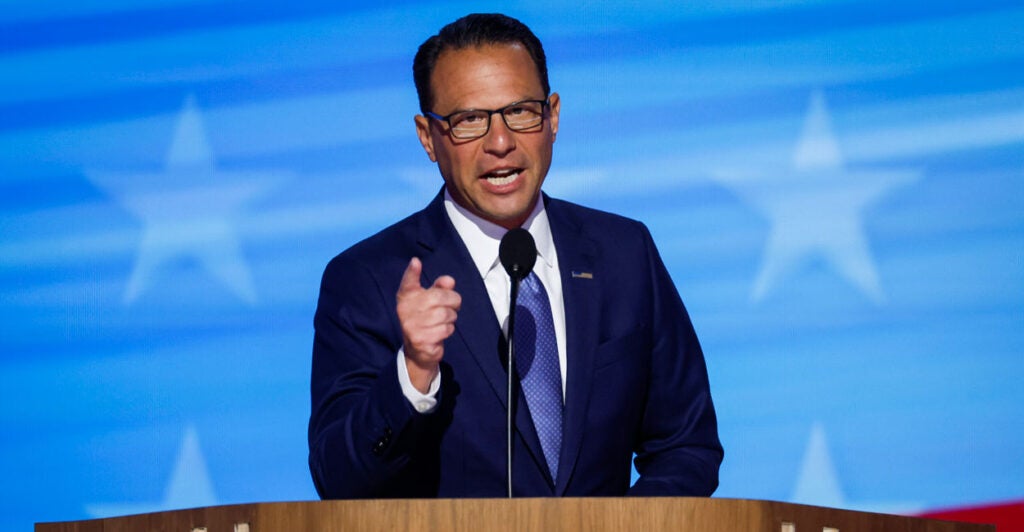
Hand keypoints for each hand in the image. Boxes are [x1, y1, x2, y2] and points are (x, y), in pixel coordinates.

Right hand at [396, 257, 460, 392]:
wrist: (418, 350)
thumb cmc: (426, 318)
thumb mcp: (431, 301)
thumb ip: (440, 288)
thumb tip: (449, 281)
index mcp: (406, 297)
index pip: (408, 282)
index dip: (412, 272)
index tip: (416, 262)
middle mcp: (405, 311)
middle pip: (439, 297)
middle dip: (453, 301)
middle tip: (454, 306)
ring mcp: (411, 326)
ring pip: (445, 314)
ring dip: (451, 317)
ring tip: (445, 320)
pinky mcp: (420, 340)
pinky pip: (445, 329)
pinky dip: (449, 330)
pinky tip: (441, 332)